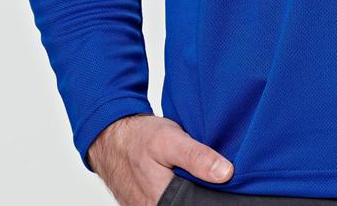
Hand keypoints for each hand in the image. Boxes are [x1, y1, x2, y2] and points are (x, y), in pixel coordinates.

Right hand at [87, 113, 234, 204]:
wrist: (111, 137)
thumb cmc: (138, 138)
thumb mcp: (170, 139)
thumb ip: (197, 157)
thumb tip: (225, 173)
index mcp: (162, 202)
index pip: (198, 204)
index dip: (210, 193)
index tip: (221, 178)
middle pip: (190, 202)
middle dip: (199, 190)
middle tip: (202, 170)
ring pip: (180, 202)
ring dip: (188, 189)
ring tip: (187, 171)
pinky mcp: (145, 205)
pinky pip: (169, 201)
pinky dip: (177, 189)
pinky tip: (179, 176)